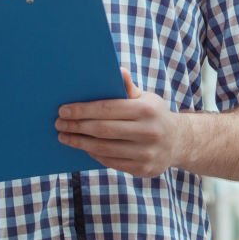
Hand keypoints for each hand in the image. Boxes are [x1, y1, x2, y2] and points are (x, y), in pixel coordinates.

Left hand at [55, 68, 183, 176]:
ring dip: (80, 143)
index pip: (108, 109)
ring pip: (104, 148)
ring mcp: (146, 153)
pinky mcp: (142, 169)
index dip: (83, 110)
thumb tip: (118, 70)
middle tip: (59, 124)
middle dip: (77, 126)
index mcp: (146, 110)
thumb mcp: (146, 98)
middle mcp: (148, 132)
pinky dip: (93, 154)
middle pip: (102, 130)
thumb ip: (128, 88)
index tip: (63, 110)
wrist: (179, 142)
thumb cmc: (155, 115)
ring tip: (64, 136)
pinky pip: (110, 161)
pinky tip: (83, 147)